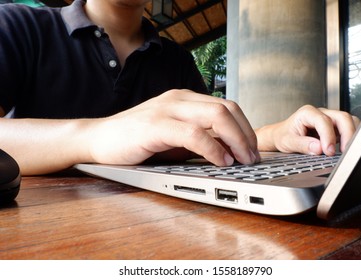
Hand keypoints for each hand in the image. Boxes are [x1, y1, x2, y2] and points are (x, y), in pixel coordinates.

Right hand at [85, 90, 259, 165]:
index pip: (226, 107)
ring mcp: (168, 109)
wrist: (98, 139)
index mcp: (185, 100)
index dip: (244, 128)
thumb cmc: (136, 140)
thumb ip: (198, 138)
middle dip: (246, 134)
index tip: (251, 150)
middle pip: (227, 108)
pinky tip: (221, 161)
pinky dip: (213, 148)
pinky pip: (194, 134)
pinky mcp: (156, 125)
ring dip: (236, 140)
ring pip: (216, 116)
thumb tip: (228, 150)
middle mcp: (179, 99)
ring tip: (242, 160)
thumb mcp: (173, 137)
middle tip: (252, 157)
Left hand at [255, 105, 359, 155]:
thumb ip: (302, 145)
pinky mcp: (333, 128)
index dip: (328, 136)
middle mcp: (320, 113)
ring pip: (348, 121)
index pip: (324, 121)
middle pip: (342, 117)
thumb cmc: (283, 136)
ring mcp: (328, 119)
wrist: (280, 136)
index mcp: (307, 113)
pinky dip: (349, 138)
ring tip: (345, 151)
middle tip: (344, 151)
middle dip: (347, 134)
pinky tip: (343, 148)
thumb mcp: (287, 142)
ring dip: (350, 135)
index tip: (328, 151)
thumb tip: (318, 148)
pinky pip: (346, 129)